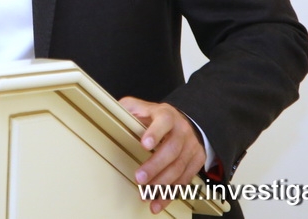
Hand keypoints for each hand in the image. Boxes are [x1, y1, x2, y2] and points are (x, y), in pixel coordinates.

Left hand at [119, 97, 206, 214]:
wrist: (187, 123)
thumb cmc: (158, 117)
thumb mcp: (143, 107)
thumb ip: (129, 109)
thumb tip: (112, 113)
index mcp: (167, 115)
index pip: (164, 121)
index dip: (155, 133)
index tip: (144, 144)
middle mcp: (182, 131)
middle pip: (172, 150)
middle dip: (155, 166)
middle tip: (139, 178)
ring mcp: (191, 147)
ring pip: (179, 168)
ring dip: (162, 184)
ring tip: (146, 195)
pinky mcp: (196, 162)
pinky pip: (184, 180)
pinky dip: (170, 193)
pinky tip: (158, 201)